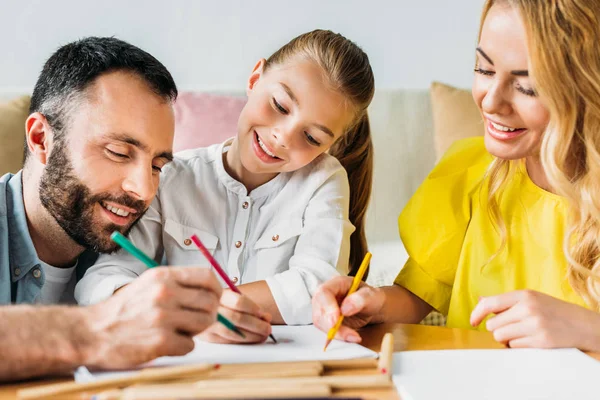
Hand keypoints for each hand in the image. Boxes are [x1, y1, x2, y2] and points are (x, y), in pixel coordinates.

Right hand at [82, 266, 221, 368]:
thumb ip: (176, 283)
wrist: (91, 332)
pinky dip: (182, 347)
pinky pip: (190, 345)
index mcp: (163, 276)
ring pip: (204, 323)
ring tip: (179, 331)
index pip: (207, 276)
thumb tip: (209, 289)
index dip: (217, 289)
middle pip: (210, 302)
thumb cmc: (122, 310)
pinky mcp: (160, 341)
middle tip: (196, 320)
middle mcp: (165, 293)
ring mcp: (163, 317)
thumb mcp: (148, 284)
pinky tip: (167, 344)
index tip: (215, 298)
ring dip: (196, 331)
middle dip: (208, 313)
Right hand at [197, 290, 271, 343]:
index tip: (262, 314)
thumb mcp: (230, 296)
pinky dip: (242, 342)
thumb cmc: (217, 301)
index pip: (238, 302)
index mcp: (216, 293)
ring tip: (263, 335)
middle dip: (256, 325)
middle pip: (237, 319)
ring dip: (252, 336)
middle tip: (268, 328)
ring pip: (232, 333)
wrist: (191, 306)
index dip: (253, 309)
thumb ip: (247, 305)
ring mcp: (206, 324)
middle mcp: (209, 309)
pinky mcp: (206, 337)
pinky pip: (226, 341)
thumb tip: (266, 317)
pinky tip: (251, 339)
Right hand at [312, 276, 384, 342]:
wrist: (374, 308)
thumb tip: (345, 309)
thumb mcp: (372, 296)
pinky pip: (326, 330)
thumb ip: (360, 299)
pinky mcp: (327, 321)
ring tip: (354, 337)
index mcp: (336, 283)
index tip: (335, 321)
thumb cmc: (372, 298)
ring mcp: (325, 308)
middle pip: (318, 309)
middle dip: (330, 325)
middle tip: (348, 335)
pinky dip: (337, 336)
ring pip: (320, 322)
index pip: (324, 292)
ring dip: (335, 333)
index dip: (327, 307)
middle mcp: (326, 295)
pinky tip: (350, 337)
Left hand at [470, 290, 599, 350]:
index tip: (473, 322)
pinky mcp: (541, 341)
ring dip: (507, 339)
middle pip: (493, 325)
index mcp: (524, 295)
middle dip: (499, 329)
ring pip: (501, 337)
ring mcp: (535, 325)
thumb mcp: (530, 299)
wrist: (583, 325)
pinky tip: (530, 340)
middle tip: (513, 327)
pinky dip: (518, 346)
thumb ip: (505, 301)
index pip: (490, 303)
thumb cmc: (552, 311)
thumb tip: (480, 300)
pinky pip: (514, 347)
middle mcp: (528, 308)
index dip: (477, 314)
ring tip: (521, 334)